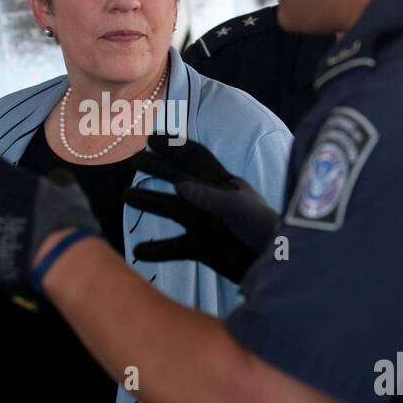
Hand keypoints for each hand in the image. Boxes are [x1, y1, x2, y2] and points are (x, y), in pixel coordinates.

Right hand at [124, 134, 278, 283]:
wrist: (275, 264)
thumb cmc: (264, 231)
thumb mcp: (239, 209)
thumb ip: (211, 197)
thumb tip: (179, 185)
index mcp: (223, 184)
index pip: (195, 157)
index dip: (175, 145)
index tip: (152, 137)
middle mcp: (210, 200)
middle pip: (177, 178)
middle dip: (157, 167)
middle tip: (134, 160)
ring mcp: (205, 223)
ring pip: (171, 209)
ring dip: (149, 201)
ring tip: (126, 196)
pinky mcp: (203, 248)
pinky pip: (174, 247)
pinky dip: (157, 249)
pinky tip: (139, 251)